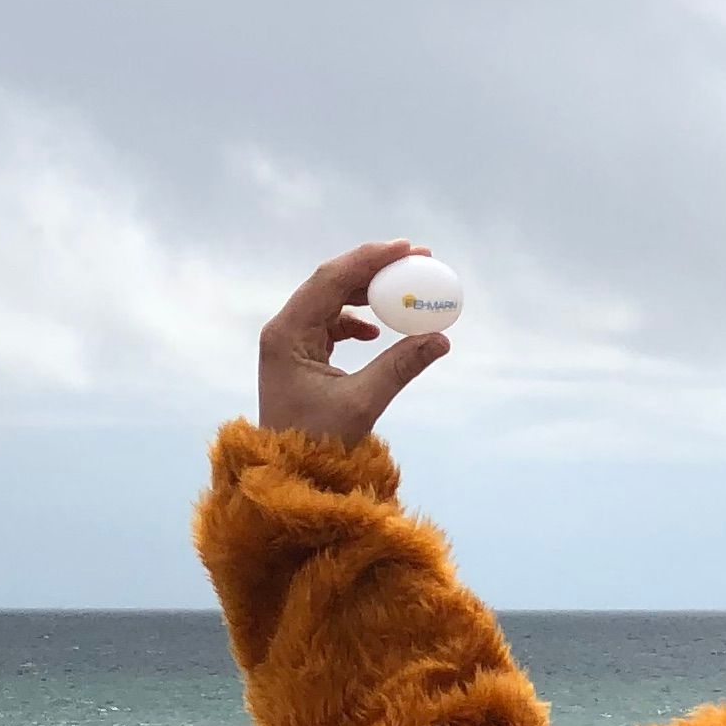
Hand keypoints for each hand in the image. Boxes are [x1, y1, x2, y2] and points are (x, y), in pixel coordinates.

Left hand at [254, 241, 450, 445]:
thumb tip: (441, 338)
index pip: (330, 279)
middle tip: (416, 260)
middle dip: (373, 270)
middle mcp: (284, 330)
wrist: (289, 475)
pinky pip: (331, 323)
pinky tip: (376, 333)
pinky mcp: (300, 355)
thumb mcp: (363, 403)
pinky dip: (357, 321)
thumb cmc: (316, 444)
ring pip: (332, 300)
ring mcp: (290, 341)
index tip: (407, 249)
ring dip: (368, 294)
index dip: (370, 259)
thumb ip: (401, 366)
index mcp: (287, 334)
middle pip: (331, 282)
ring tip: (402, 292)